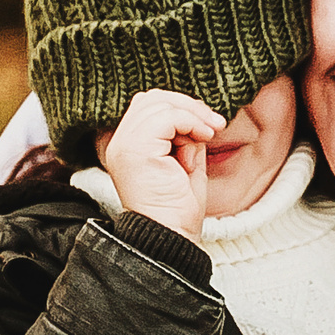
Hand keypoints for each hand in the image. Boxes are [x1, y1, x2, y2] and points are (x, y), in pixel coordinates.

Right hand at [95, 88, 221, 239]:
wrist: (171, 236)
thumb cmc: (179, 207)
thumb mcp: (185, 161)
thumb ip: (185, 135)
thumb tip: (197, 113)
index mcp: (128, 146)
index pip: (148, 106)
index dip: (181, 107)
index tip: (210, 125)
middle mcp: (119, 143)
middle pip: (151, 98)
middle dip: (188, 105)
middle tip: (215, 124)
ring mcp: (124, 145)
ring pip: (158, 103)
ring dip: (192, 114)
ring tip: (209, 134)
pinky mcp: (134, 150)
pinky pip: (165, 117)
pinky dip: (189, 121)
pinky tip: (203, 138)